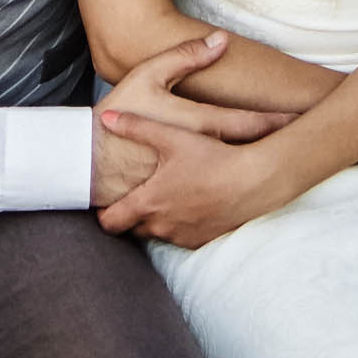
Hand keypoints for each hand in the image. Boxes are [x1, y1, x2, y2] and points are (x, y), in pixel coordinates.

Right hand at [89, 31, 290, 207]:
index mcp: (195, 125)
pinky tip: (251, 188)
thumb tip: (220, 40)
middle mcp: (198, 156)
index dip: (276, 120)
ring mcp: (191, 180)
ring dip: (263, 172)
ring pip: (235, 177)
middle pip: (249, 151)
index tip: (302, 116)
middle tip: (309, 139)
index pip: (246, 123)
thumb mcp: (147, 75)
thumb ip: (184, 56)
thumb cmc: (117, 115)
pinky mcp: (180, 198)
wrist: (87, 159)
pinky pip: (214, 197)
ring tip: (292, 167)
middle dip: (280, 145)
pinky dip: (236, 193)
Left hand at [96, 107, 288, 247]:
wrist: (254, 181)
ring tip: (164, 195)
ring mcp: (182, 237)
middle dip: (130, 214)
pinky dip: (178, 224)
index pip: (110, 222)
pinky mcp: (201, 241)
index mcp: (148, 203)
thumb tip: (106, 117)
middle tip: (136, 193)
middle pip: (132, 228)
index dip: (103, 213)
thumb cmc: (212, 158)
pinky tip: (188, 203)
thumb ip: (136, 127)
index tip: (105, 201)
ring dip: (156, 219)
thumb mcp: (172, 137)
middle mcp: (162, 226)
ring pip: (157, 232)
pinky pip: (179, 237)